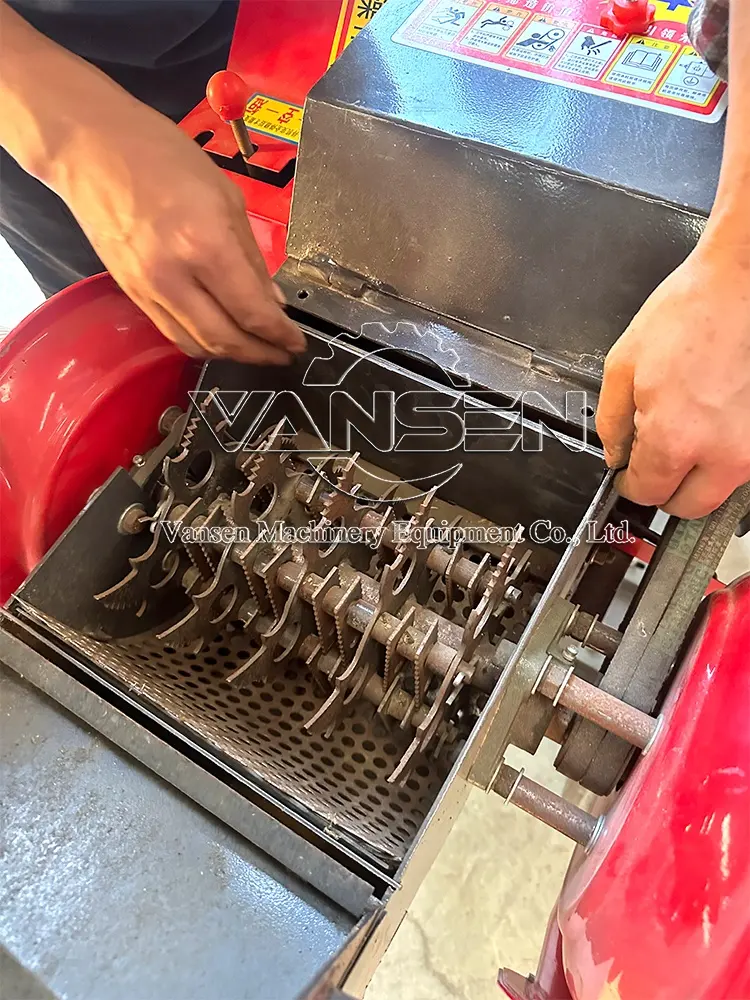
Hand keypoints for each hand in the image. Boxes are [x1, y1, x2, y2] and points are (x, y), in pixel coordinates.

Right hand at [56, 97, 305, 363]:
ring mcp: (148, 289)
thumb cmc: (162, 155)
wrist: (91, 147)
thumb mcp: (227, 197)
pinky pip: (173, 333)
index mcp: (206, 245)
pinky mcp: (131, 294)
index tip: (297, 343)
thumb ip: (252, 256)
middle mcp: (175, 276)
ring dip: (231, 354)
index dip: (280, 336)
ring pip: (197, 345)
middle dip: (261, 354)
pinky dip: (201, 342)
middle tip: (282, 355)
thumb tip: (272, 301)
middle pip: (226, 340)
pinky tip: (220, 335)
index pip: (253, 312)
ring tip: (256, 349)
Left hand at [596, 241, 749, 518]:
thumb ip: (611, 421)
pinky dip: (727, 451)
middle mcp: (722, 453)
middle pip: (689, 506)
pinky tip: (715, 417)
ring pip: (722, 488)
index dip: (631, 484)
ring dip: (701, 472)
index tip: (629, 475)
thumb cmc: (693, 311)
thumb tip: (615, 454)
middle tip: (656, 463)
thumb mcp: (623, 364)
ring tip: (690, 429)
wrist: (744, 282)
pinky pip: (743, 461)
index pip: (647, 493)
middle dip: (667, 490)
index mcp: (675, 439)